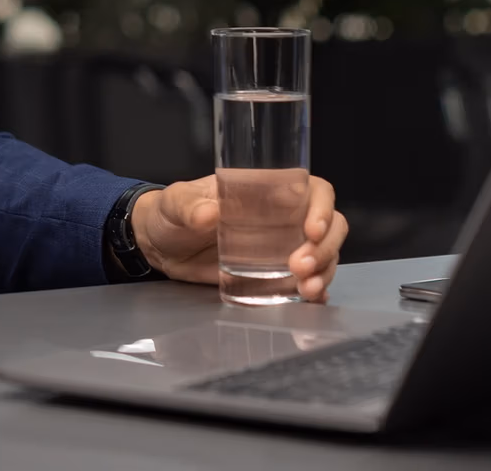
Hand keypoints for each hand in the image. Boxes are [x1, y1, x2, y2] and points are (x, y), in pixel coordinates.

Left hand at [130, 174, 347, 301]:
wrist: (160, 246)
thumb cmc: (171, 213)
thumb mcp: (174, 203)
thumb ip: (188, 206)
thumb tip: (208, 213)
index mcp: (266, 191)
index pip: (313, 190)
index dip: (322, 208)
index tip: (312, 230)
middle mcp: (283, 218)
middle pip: (330, 226)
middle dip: (324, 248)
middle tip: (299, 267)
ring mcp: (282, 247)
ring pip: (324, 255)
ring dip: (324, 272)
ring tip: (305, 290)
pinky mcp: (275, 275)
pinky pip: (309, 281)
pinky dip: (317, 291)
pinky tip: (311, 300)